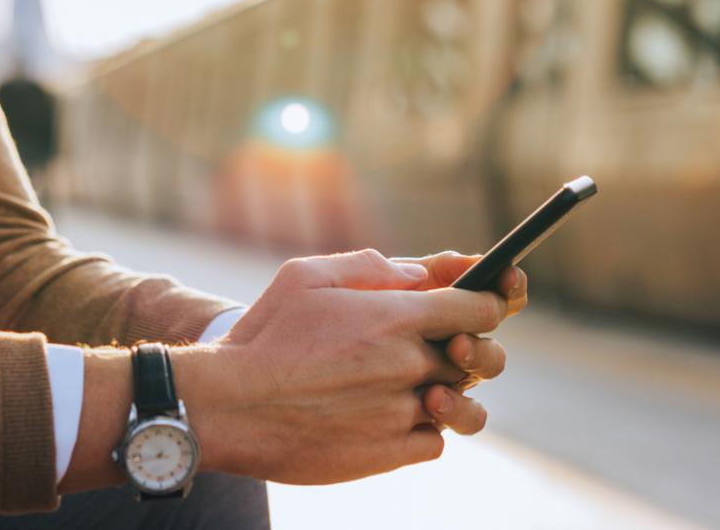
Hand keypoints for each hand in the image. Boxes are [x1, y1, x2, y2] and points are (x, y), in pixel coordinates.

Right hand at [177, 249, 508, 483]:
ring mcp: (400, 413)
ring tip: (423, 387)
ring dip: (450, 392)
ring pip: (460, 403)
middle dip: (467, 349)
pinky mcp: (387, 453)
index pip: (479, 308)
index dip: (489, 304)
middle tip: (440, 346)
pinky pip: (434, 442)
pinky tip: (394, 415)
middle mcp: (407, 365)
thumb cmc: (265, 335)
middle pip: (475, 357)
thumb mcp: (309, 276)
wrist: (230, 407)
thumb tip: (420, 275)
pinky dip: (424, 429)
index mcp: (395, 317)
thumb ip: (371, 267)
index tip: (482, 307)